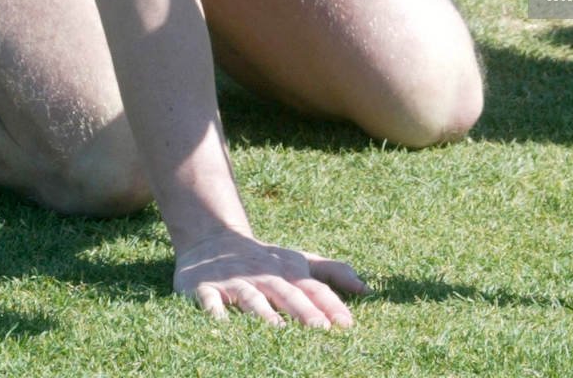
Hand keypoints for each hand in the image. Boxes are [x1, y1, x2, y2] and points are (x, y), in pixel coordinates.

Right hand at [174, 229, 367, 327]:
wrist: (211, 240)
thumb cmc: (264, 259)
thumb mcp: (298, 260)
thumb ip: (331, 273)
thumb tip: (367, 289)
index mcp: (288, 271)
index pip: (314, 289)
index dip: (331, 305)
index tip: (348, 324)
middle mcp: (264, 276)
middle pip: (287, 294)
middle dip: (304, 311)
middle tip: (321, 330)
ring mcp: (234, 282)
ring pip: (252, 299)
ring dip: (265, 315)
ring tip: (279, 332)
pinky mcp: (205, 289)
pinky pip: (210, 302)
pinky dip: (215, 313)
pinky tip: (221, 326)